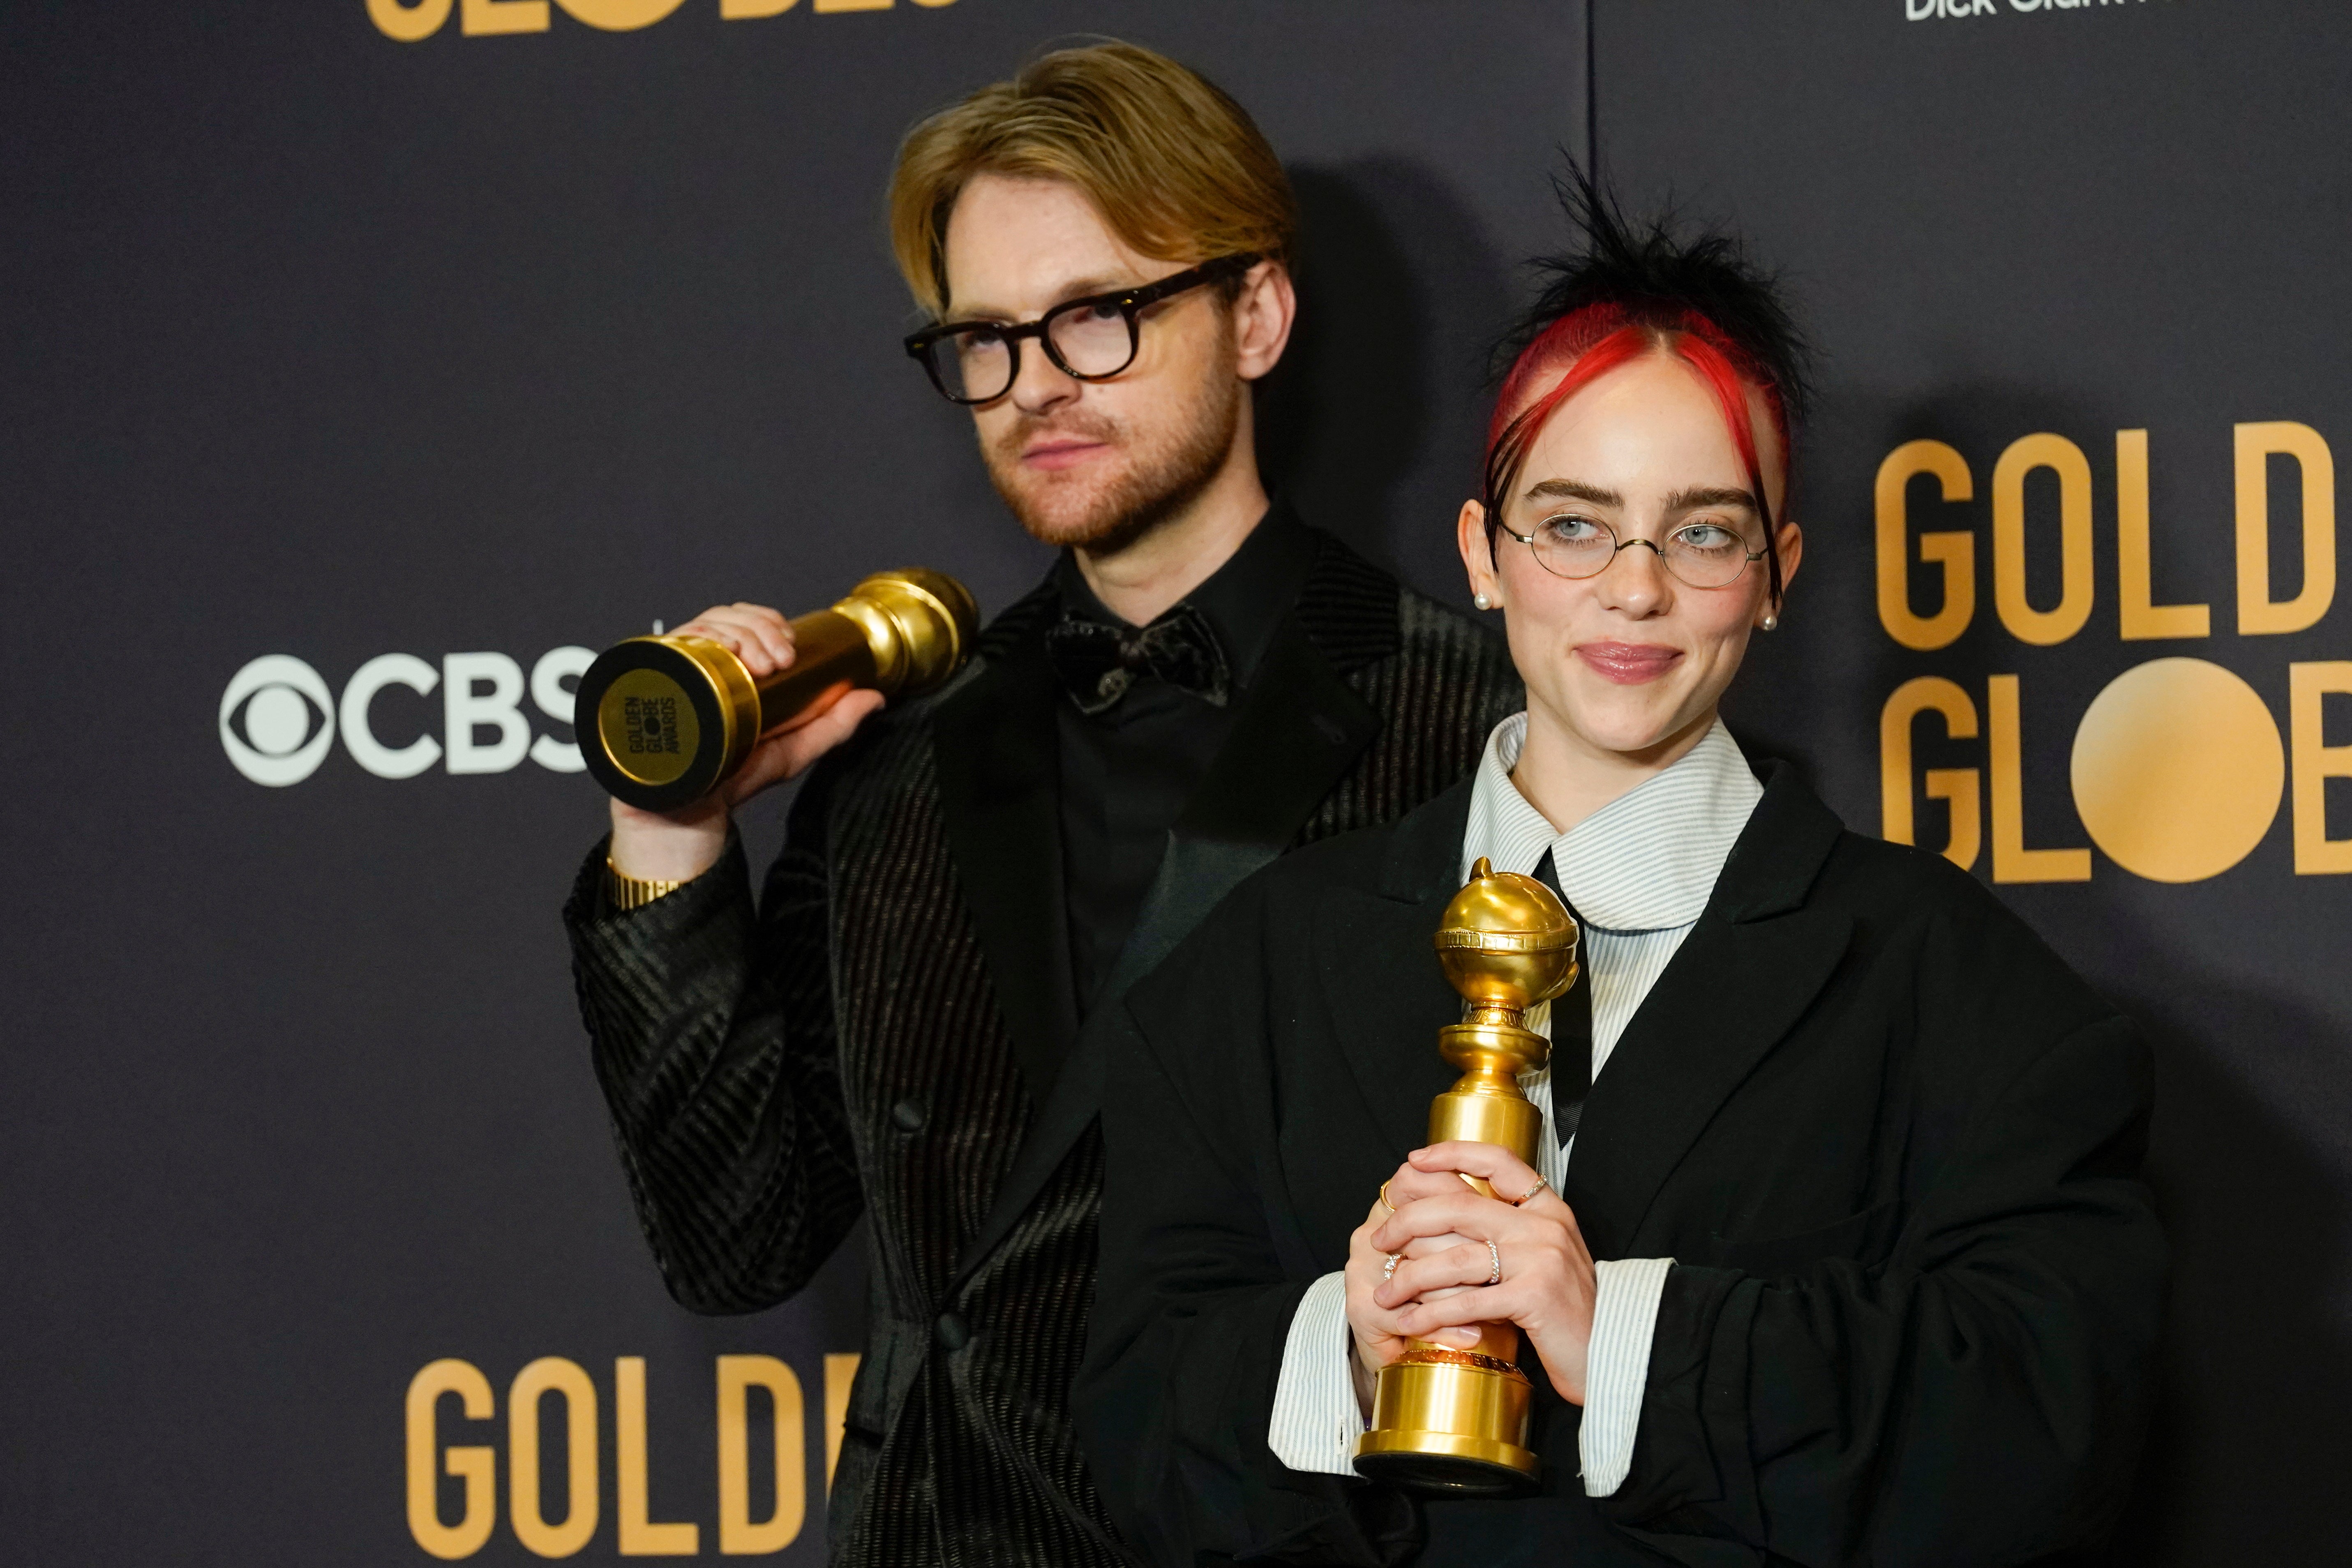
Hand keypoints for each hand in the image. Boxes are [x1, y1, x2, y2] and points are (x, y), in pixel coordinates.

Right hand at [607, 603, 885, 881]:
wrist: (686, 816)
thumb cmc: (730, 779)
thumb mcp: (793, 749)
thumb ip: (833, 724)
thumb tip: (873, 697)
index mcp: (726, 670)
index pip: (743, 622)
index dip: (767, 621)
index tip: (790, 646)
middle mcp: (696, 665)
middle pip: (722, 617)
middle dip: (758, 626)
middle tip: (781, 658)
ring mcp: (670, 673)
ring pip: (699, 626)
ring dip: (737, 631)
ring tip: (762, 663)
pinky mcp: (646, 684)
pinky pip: (666, 646)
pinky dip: (696, 639)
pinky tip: (721, 654)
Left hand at [1366, 1142, 1597, 1404]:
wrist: (1611, 1354)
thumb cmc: (1568, 1311)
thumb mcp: (1542, 1258)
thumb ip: (1507, 1232)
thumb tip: (1442, 1216)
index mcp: (1548, 1208)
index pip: (1497, 1161)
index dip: (1451, 1153)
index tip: (1412, 1161)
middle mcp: (1545, 1224)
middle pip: (1458, 1206)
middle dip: (1408, 1222)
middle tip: (1380, 1240)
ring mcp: (1541, 1258)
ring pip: (1455, 1258)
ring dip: (1410, 1278)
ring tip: (1384, 1294)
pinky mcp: (1535, 1296)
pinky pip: (1466, 1301)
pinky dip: (1431, 1314)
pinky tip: (1409, 1324)